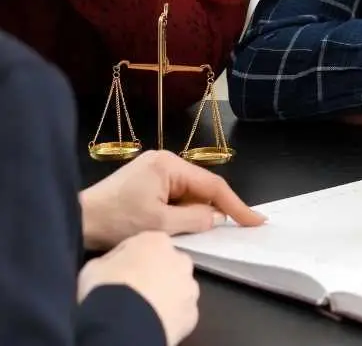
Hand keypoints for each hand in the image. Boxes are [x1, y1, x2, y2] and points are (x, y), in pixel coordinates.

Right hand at [78, 231, 198, 345]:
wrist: (121, 324)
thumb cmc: (106, 288)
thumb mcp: (94, 266)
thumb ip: (110, 260)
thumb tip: (112, 266)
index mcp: (157, 241)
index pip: (145, 246)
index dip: (130, 261)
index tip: (119, 274)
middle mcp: (180, 259)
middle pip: (167, 265)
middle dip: (154, 276)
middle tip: (134, 293)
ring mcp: (189, 286)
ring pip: (178, 289)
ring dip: (165, 296)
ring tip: (144, 310)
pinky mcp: (192, 313)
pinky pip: (181, 314)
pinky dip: (170, 318)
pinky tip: (153, 323)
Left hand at [80, 150, 265, 250]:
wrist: (76, 220)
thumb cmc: (115, 221)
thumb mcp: (158, 225)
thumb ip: (193, 220)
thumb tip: (216, 218)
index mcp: (169, 165)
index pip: (212, 185)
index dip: (236, 204)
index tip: (256, 219)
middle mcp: (165, 161)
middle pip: (201, 186)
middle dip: (214, 208)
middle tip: (234, 227)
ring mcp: (155, 169)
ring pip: (189, 192)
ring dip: (195, 211)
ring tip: (194, 230)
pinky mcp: (147, 180)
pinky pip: (175, 194)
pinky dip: (182, 210)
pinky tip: (181, 223)